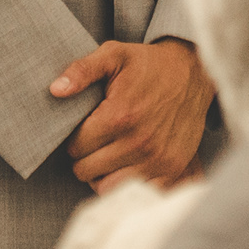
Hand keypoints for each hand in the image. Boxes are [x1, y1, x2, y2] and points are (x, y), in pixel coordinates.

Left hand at [55, 40, 213, 193]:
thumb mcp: (113, 55)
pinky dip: (125, 184)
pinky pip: (135, 193)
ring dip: (102, 173)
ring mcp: (158, 160)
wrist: (193, 72)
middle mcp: (139, 142)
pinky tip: (126, 166)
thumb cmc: (148, 65)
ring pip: (106, 187)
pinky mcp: (172, 170)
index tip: (86, 127)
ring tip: (108, 154)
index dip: (76, 137)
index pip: (76, 146)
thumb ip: (81, 70)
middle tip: (96, 141)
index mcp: (120, 115)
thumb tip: (55, 90)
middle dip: (85, 156)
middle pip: (87, 170)